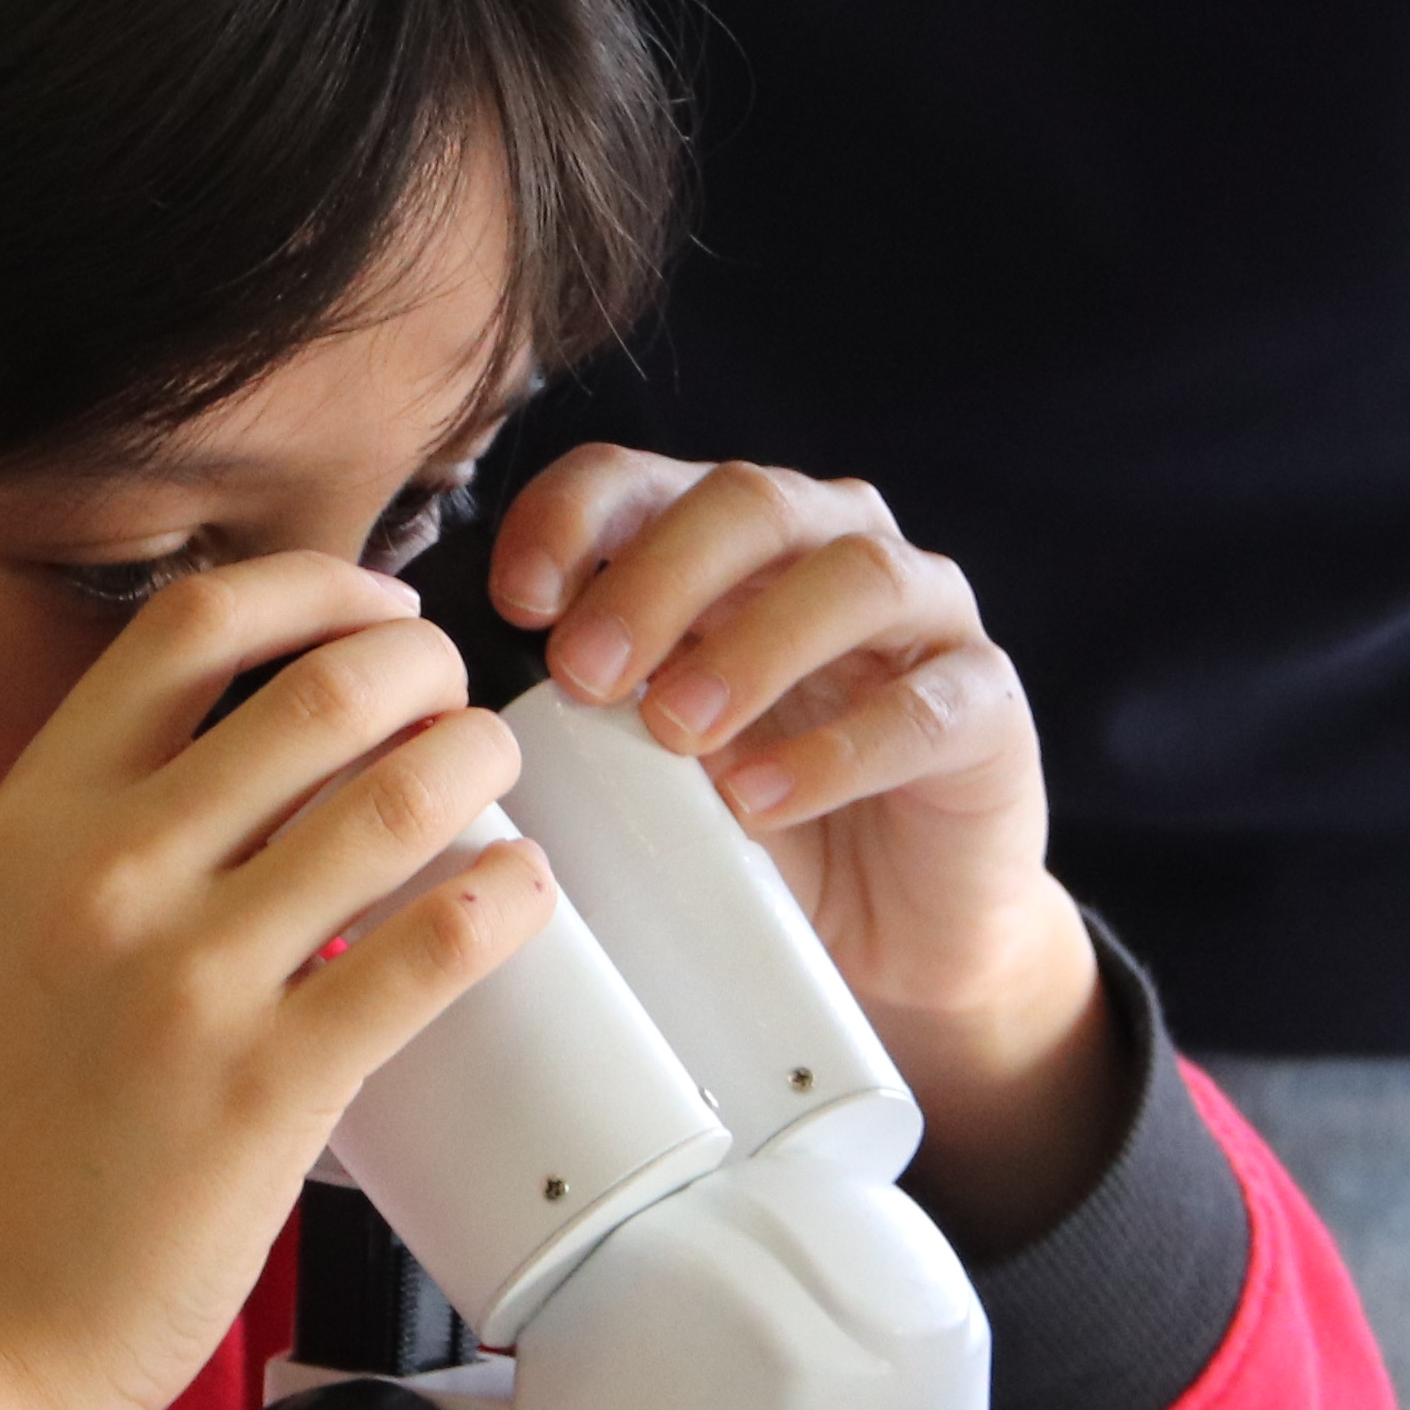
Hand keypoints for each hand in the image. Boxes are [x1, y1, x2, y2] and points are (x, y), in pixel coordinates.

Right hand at [0, 557, 551, 1409]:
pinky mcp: (270, 1087)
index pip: (190, 627)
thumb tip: (270, 781)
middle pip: (320, 688)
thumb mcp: (3, 940)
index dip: (316, 592)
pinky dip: (504, 899)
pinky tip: (518, 898)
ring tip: (498, 796)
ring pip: (398, 800)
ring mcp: (189, 978)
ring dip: (480, 771)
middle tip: (461, 713)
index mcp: (31, 822)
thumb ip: (109, 848)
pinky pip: (435, 946)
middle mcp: (107, 874)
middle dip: (428, 675)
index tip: (381, 613)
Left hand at [485, 449, 1104, 1232]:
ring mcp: (921, 617)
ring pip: (851, 573)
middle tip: (583, 674)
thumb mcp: (629, 764)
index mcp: (717, 539)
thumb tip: (424, 723)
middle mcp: (825, 545)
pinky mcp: (985, 707)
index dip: (566, 520)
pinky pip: (929, 700)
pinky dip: (838, 747)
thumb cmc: (735, 826)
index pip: (632, 477)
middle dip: (653, 576)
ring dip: (751, 645)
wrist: (885, 932)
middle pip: (745, 499)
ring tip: (674, 732)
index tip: (510, 604)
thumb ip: (563, 714)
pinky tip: (760, 800)